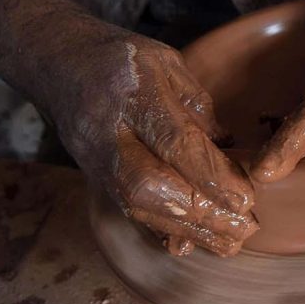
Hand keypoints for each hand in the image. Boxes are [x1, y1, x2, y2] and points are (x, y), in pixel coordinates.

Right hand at [37, 15, 257, 255]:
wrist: (58, 64)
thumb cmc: (122, 59)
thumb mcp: (167, 62)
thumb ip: (198, 105)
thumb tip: (228, 146)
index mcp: (133, 93)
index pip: (174, 142)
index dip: (210, 175)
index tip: (246, 198)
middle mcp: (109, 133)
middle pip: (150, 185)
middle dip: (201, 213)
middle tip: (244, 228)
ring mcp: (96, 160)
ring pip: (138, 206)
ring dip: (188, 230)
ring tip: (230, 244)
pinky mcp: (94, 177)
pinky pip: (126, 209)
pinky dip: (159, 230)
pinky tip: (188, 245)